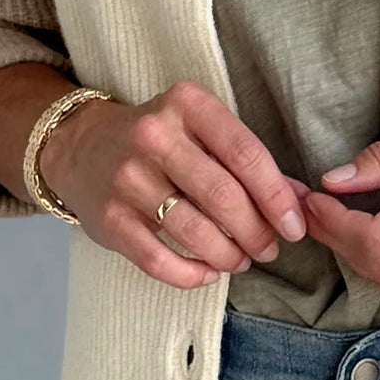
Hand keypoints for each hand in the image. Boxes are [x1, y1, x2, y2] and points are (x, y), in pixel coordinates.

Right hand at [39, 79, 310, 289]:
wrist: (79, 145)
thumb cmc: (160, 139)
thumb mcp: (202, 131)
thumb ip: (250, 162)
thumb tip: (300, 202)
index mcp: (187, 105)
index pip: (247, 155)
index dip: (278, 197)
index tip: (295, 226)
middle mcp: (154, 137)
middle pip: (225, 197)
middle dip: (257, 232)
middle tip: (269, 248)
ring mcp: (127, 178)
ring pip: (195, 232)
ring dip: (229, 256)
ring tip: (242, 261)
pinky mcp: (107, 218)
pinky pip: (158, 260)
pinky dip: (191, 275)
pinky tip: (208, 273)